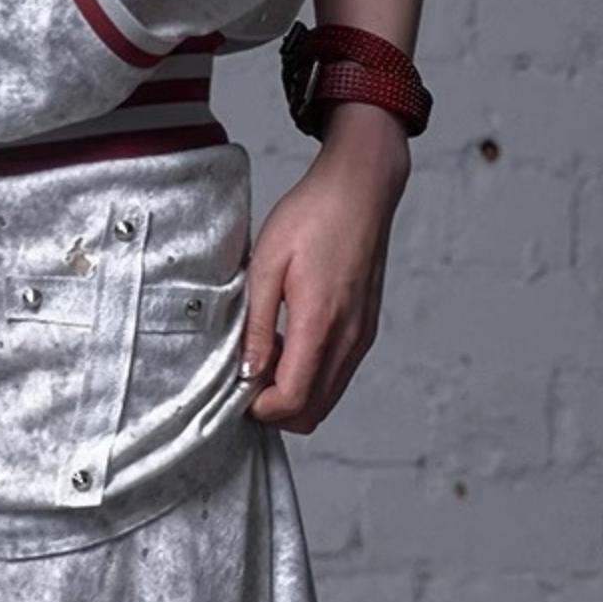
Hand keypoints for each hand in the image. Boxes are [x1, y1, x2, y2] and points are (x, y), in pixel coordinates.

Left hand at [239, 102, 410, 431]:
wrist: (361, 188)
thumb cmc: (312, 216)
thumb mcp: (266, 265)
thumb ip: (257, 326)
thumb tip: (247, 374)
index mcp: (320, 323)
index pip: (292, 400)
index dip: (260, 409)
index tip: (237, 388)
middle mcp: (348, 338)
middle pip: (312, 413)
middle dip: (276, 409)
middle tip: (248, 376)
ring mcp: (361, 337)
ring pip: (326, 399)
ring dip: (294, 393)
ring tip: (268, 354)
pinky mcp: (365, 330)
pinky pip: (338, 375)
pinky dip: (312, 376)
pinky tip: (291, 342)